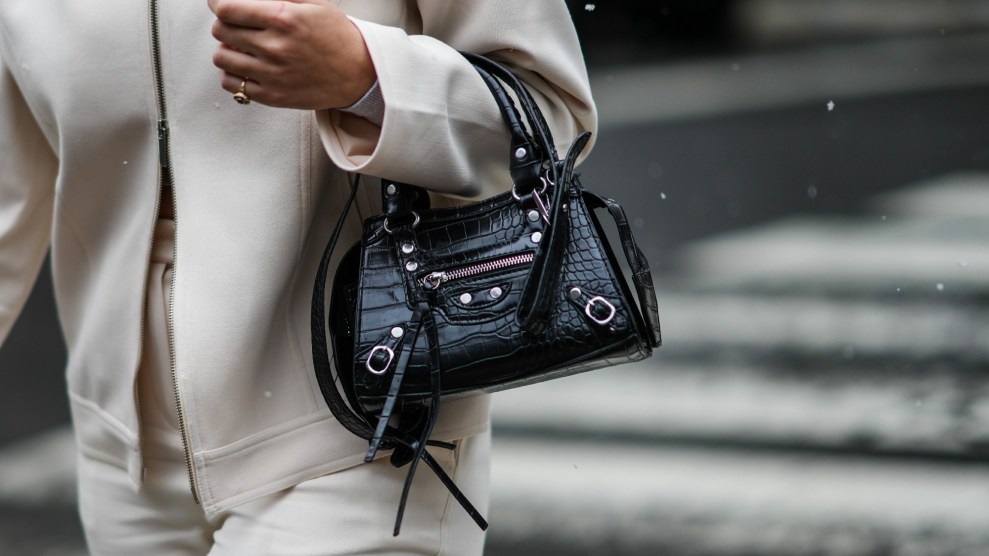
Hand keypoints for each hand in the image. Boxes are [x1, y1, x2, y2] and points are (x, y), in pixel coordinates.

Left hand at [208, 0, 375, 108]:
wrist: (359, 74)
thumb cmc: (337, 37)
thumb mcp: (313, 3)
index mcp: (284, 18)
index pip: (227, 9)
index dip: (218, 4)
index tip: (220, 5)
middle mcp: (275, 47)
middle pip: (221, 31)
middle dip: (224, 24)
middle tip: (236, 25)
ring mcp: (273, 74)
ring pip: (222, 57)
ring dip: (227, 49)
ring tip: (241, 47)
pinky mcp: (273, 96)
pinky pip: (232, 84)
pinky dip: (232, 73)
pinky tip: (245, 66)